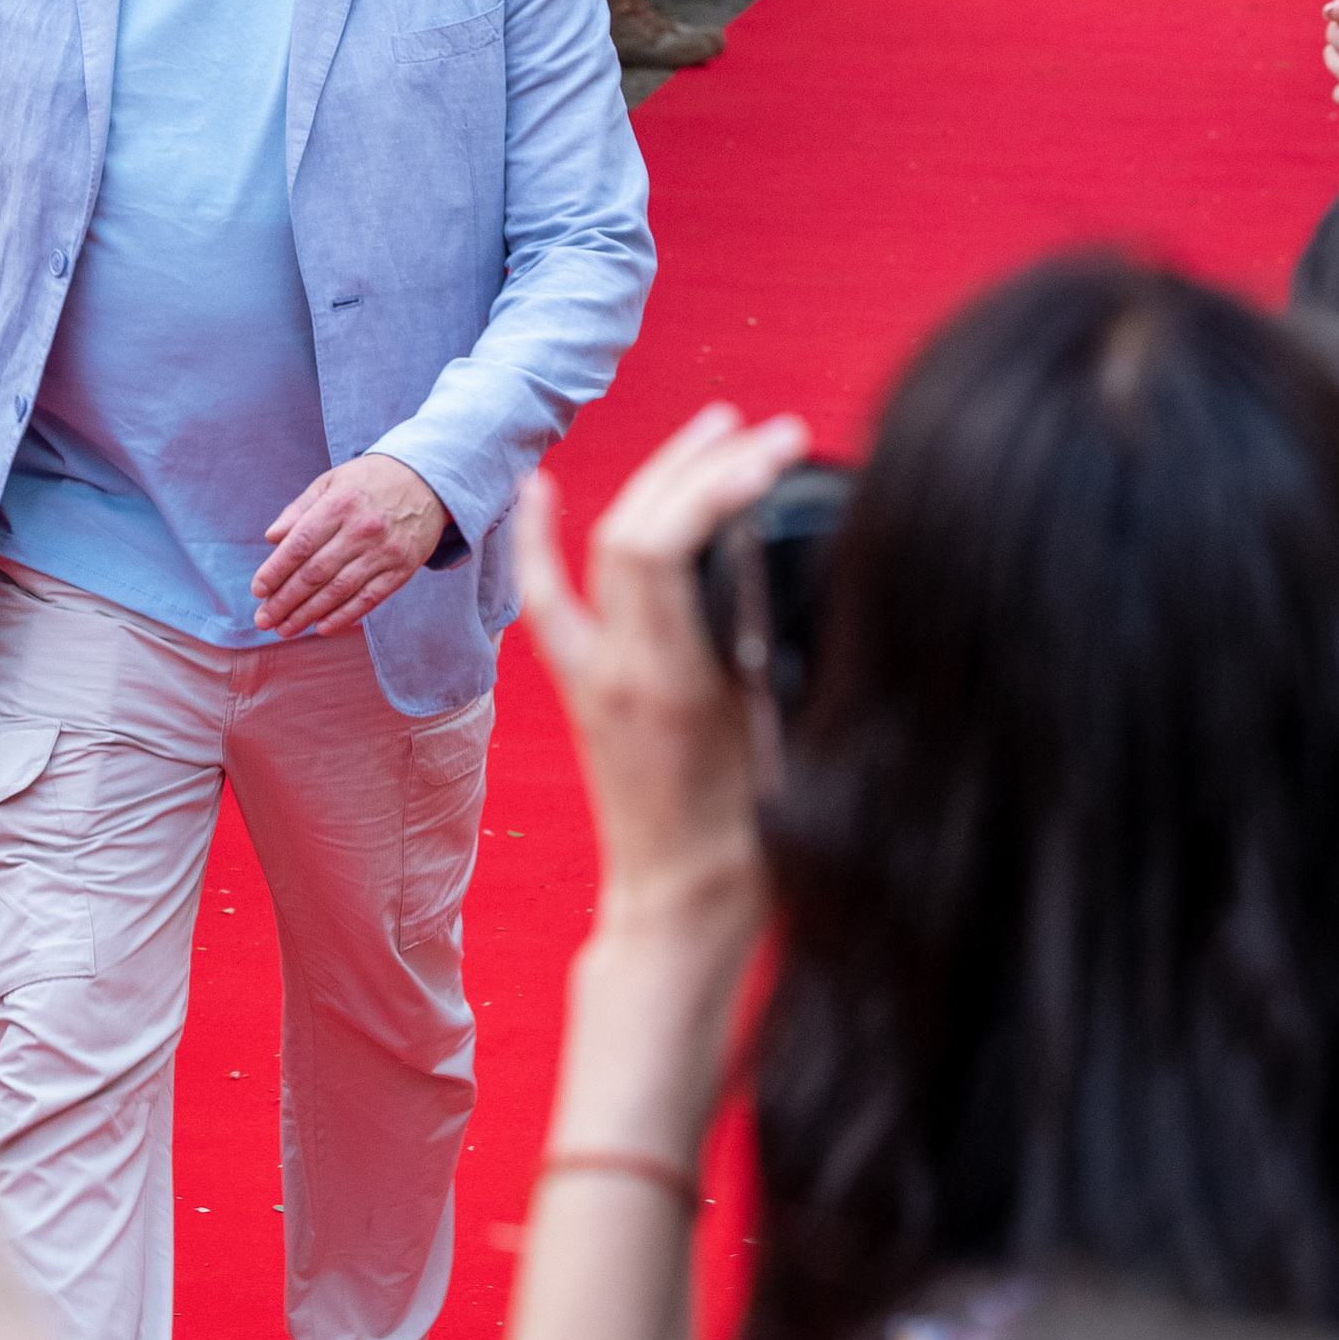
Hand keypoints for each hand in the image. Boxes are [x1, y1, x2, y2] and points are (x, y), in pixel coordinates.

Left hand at [252, 449, 447, 637]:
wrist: (428, 480)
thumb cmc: (370, 480)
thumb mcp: (332, 481)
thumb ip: (300, 509)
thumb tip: (272, 537)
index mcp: (340, 504)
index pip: (301, 544)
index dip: (276, 570)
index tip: (258, 589)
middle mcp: (361, 529)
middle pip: (316, 573)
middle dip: (285, 600)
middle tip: (264, 618)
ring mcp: (384, 552)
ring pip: (339, 590)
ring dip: (308, 613)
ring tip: (285, 628)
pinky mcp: (402, 569)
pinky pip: (369, 598)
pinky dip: (344, 616)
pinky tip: (322, 627)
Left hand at [511, 401, 808, 917]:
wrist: (678, 910)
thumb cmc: (746, 848)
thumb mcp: (782, 745)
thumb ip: (778, 657)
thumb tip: (795, 566)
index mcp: (667, 684)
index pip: (663, 549)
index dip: (714, 484)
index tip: (777, 450)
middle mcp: (616, 669)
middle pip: (633, 531)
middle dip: (697, 464)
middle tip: (761, 429)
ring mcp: (591, 676)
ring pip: (603, 549)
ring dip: (656, 481)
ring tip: (711, 433)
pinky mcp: (584, 688)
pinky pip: (550, 600)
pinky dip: (544, 539)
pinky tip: (542, 487)